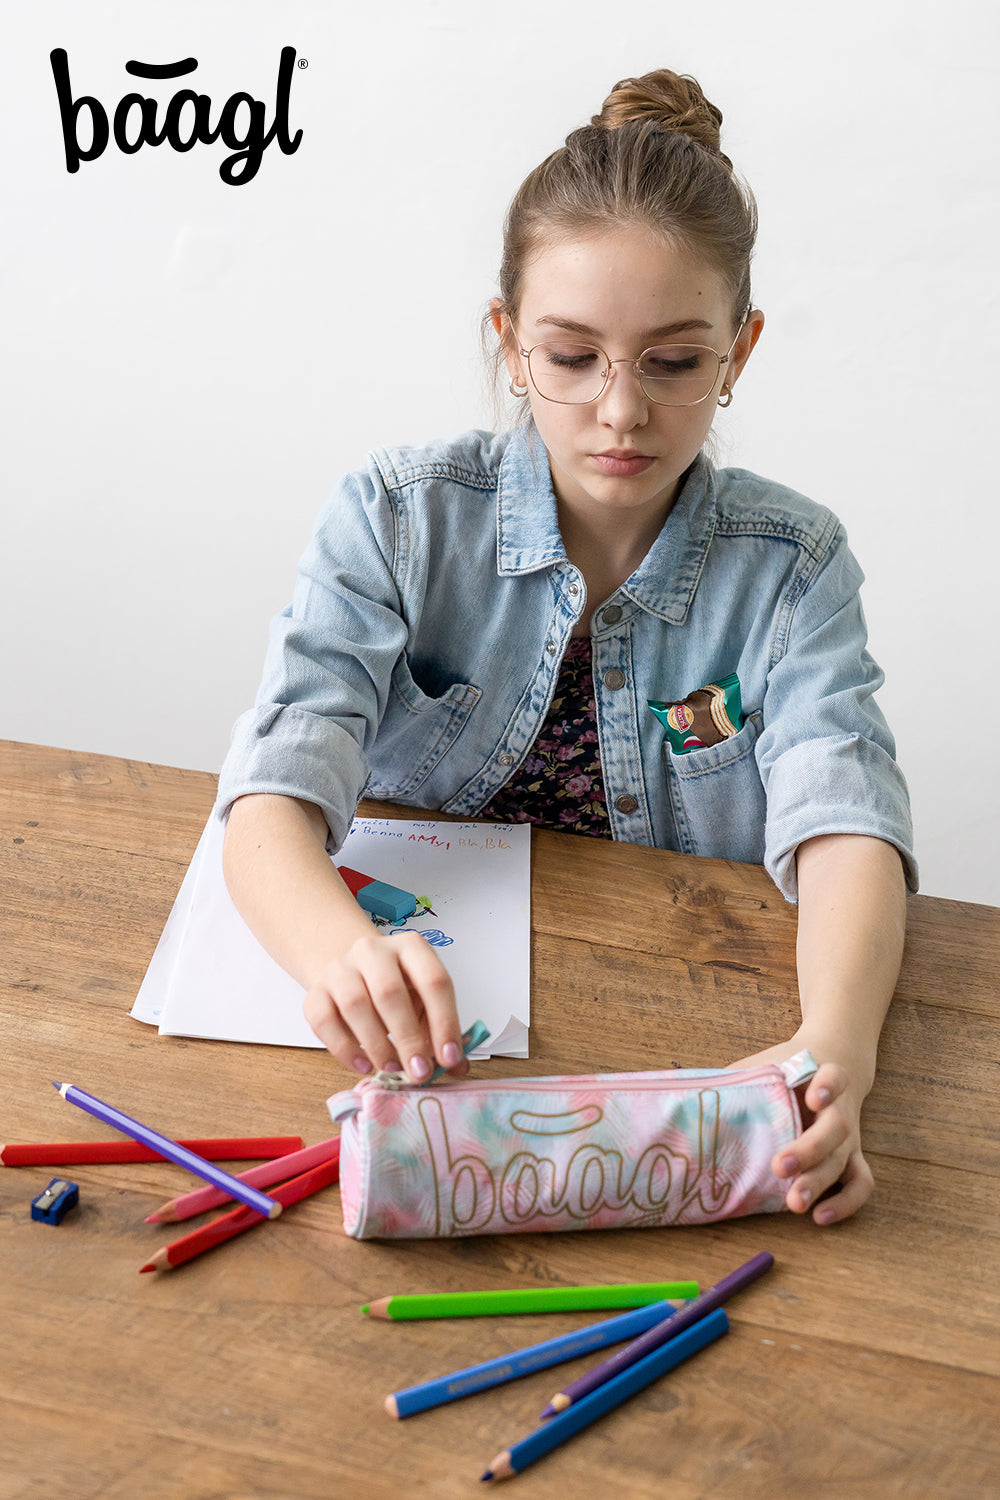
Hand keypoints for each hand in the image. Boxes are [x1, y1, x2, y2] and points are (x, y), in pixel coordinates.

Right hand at [302, 929, 468, 1084]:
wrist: (352, 970)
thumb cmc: (396, 988)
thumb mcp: (424, 999)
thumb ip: (440, 1029)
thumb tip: (457, 1066)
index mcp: (411, 947)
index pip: (433, 980)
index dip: (444, 1022)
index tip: (449, 1058)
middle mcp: (373, 951)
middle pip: (390, 992)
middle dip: (408, 1038)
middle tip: (420, 1072)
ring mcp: (340, 968)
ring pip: (354, 1005)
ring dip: (377, 1044)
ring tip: (393, 1068)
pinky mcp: (316, 992)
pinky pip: (324, 1021)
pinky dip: (344, 1049)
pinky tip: (364, 1065)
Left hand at [728, 1041, 874, 1224]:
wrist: (836, 1056)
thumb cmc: (788, 1066)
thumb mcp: (767, 1062)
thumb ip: (738, 1078)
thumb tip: (683, 1097)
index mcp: (820, 1075)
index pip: (834, 1077)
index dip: (827, 1088)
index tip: (811, 1098)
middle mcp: (841, 1107)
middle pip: (835, 1129)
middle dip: (808, 1150)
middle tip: (778, 1167)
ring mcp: (849, 1135)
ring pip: (844, 1160)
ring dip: (820, 1183)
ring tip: (795, 1205)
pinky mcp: (853, 1156)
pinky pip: (861, 1182)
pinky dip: (846, 1203)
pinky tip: (820, 1218)